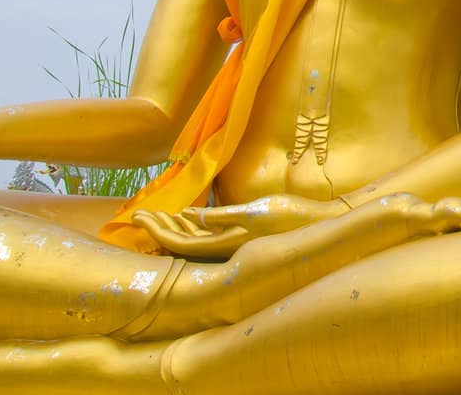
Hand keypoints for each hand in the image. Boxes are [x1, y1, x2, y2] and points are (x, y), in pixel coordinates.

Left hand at [134, 193, 345, 259]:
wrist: (321, 225)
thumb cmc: (292, 216)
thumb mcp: (258, 211)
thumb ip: (225, 216)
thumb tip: (192, 216)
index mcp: (227, 244)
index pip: (180, 243)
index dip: (157, 231)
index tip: (138, 216)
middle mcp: (226, 249)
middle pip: (182, 243)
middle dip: (159, 228)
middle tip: (139, 213)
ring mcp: (234, 244)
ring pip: (195, 239)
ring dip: (175, 227)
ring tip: (157, 214)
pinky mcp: (242, 236)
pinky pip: (209, 234)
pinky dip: (194, 225)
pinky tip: (188, 215)